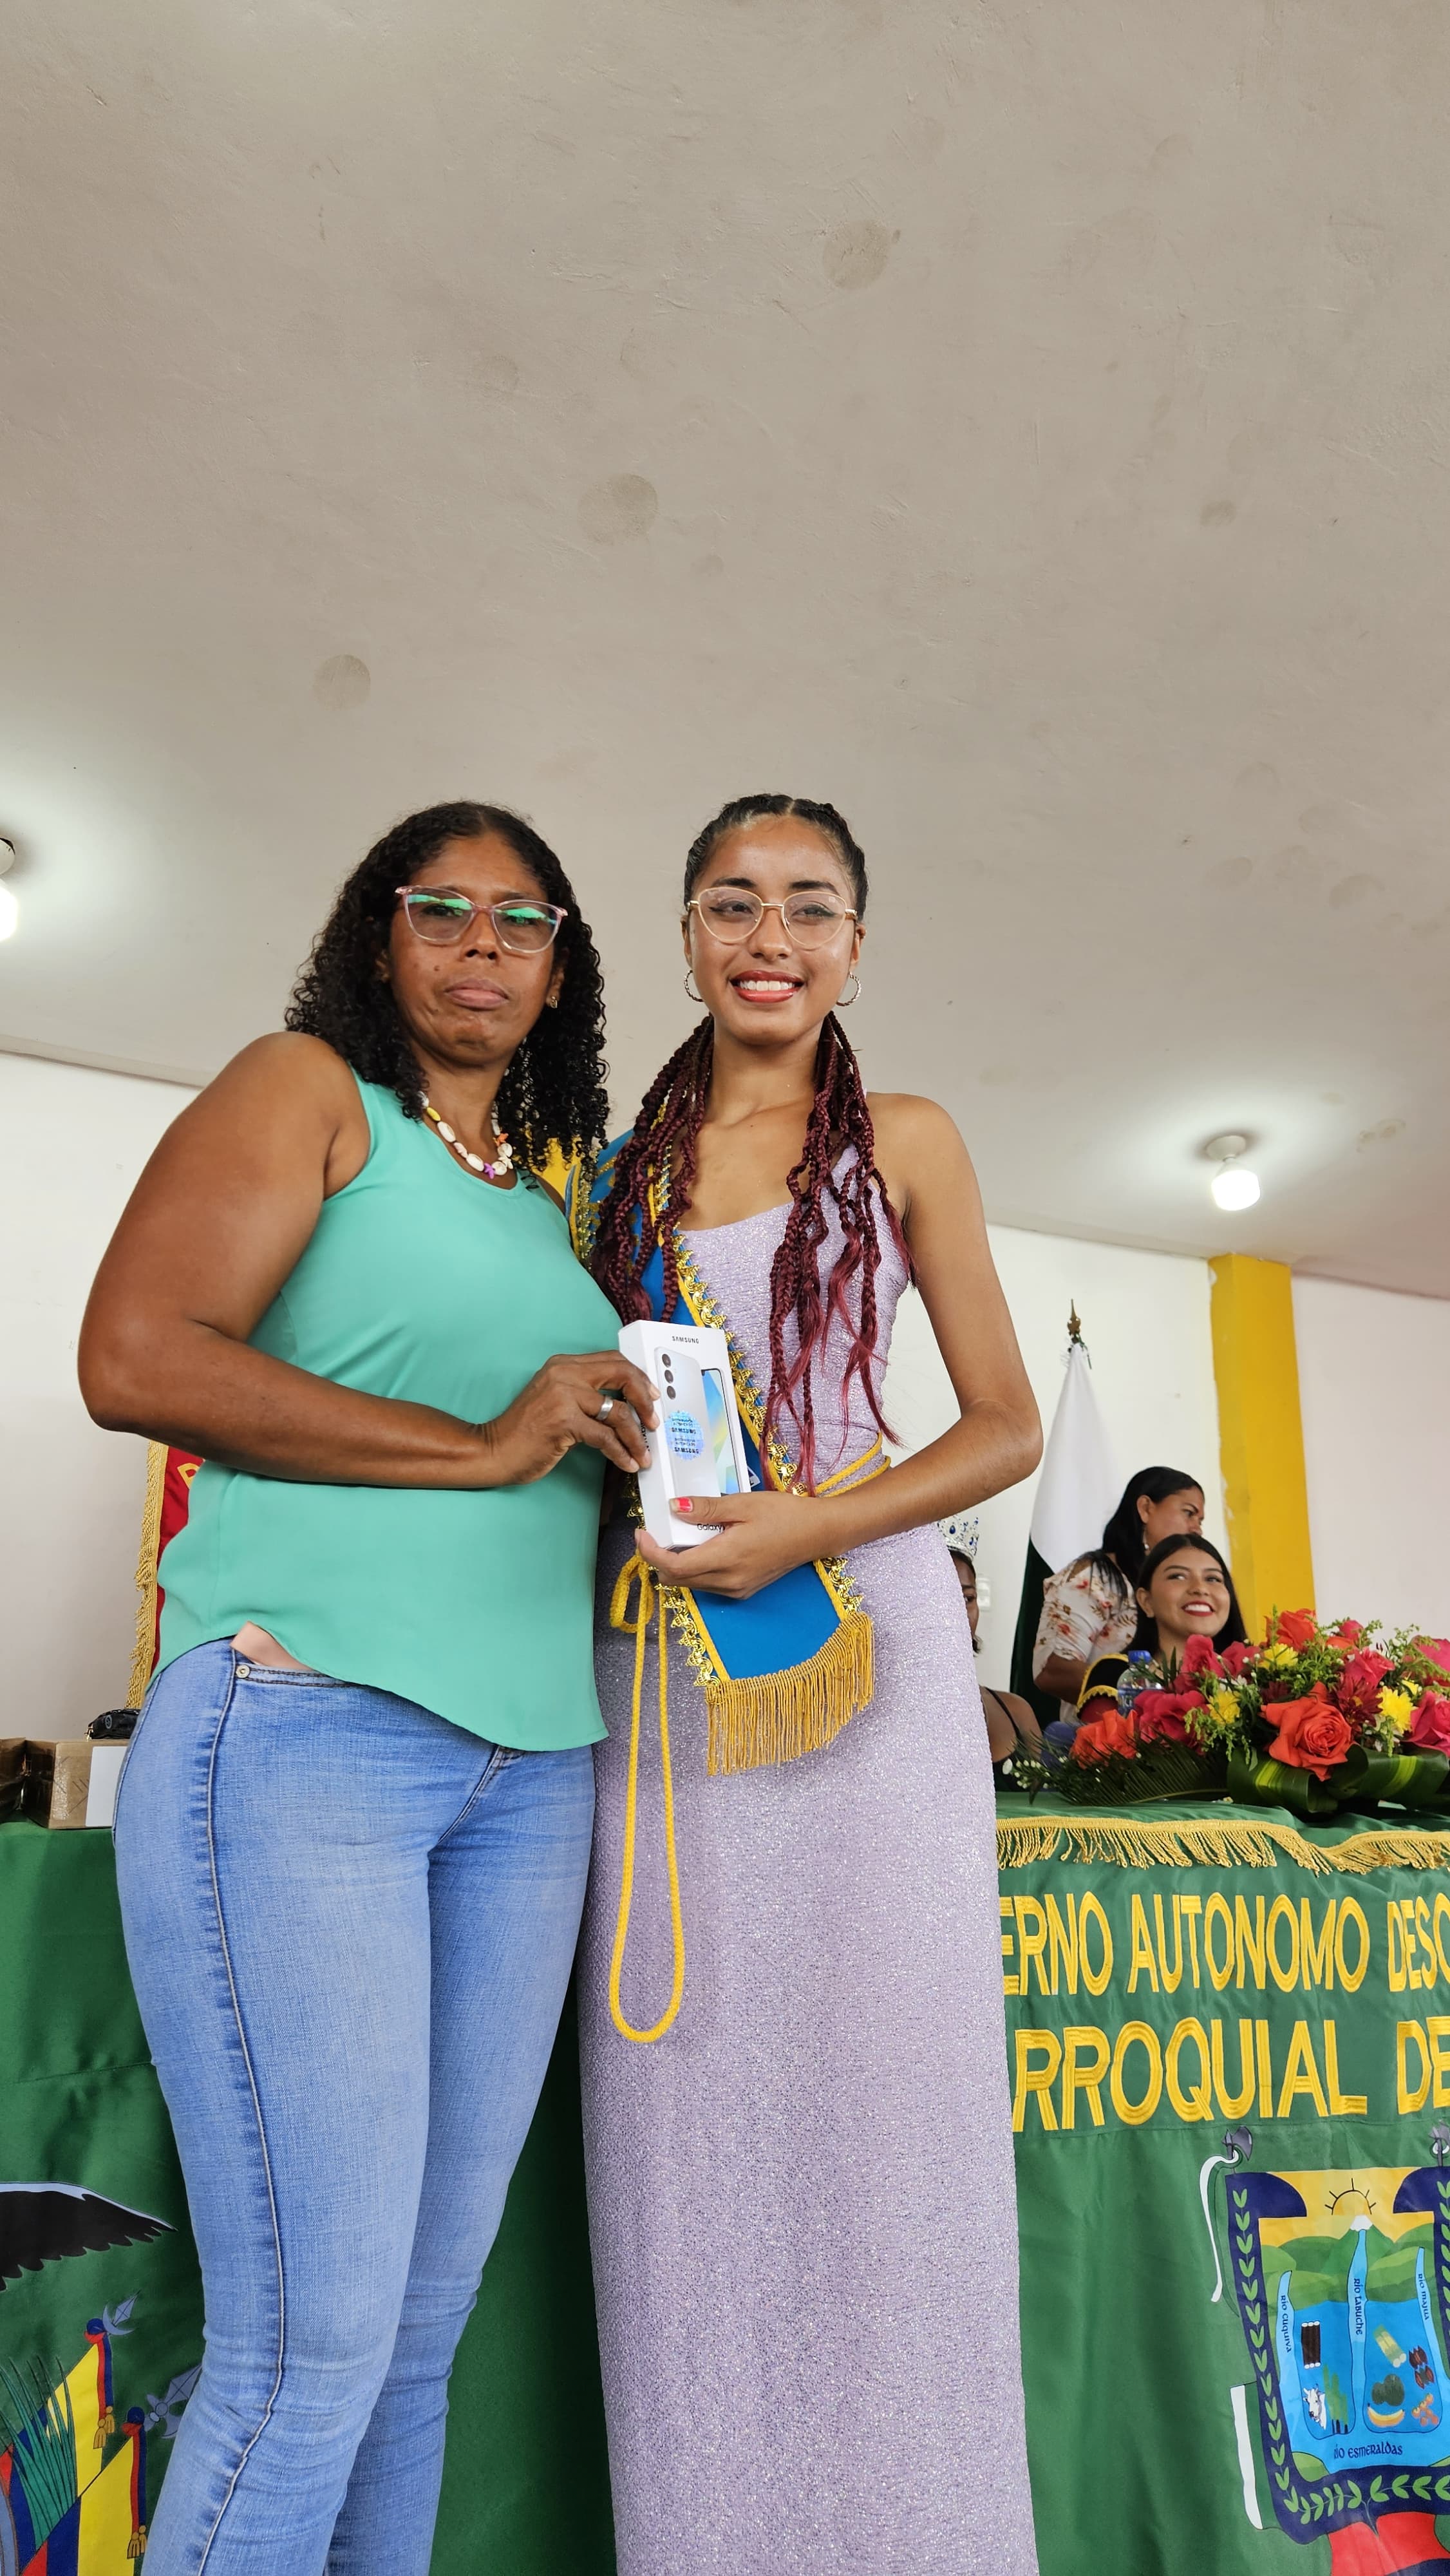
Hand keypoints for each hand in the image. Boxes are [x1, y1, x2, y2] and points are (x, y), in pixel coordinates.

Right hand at [481, 1352, 657, 1485]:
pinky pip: (605, 1437)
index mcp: (563, 1365)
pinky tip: (627, 1463)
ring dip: (637, 1437)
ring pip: (619, 1412)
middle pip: (622, 1374)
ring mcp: (564, 1395)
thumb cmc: (524, 1431)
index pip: (612, 1360)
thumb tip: (623, 1404)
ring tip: (643, 1454)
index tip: (651, 1396)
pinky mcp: (564, 1420)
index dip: (638, 1377)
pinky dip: (621, 1453)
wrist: (494, 1450)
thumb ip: (583, 1393)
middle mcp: (564, 1373)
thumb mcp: (555, 1399)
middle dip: (645, 1399)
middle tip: (653, 1422)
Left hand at [636, 1488, 823, 1597]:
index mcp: (727, 1558)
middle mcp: (729, 1581)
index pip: (674, 1566)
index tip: (642, 1532)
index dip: (650, 1552)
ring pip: (690, 1584)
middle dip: (658, 1558)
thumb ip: (706, 1508)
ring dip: (676, 1564)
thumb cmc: (784, 1514)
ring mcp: (736, 1589)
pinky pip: (707, 1584)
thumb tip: (674, 1507)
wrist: (817, 1533)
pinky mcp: (742, 1590)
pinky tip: (701, 1546)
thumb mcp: (743, 1504)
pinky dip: (694, 1568)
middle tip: (655, 1532)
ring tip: (678, 1535)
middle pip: (677, 1580)